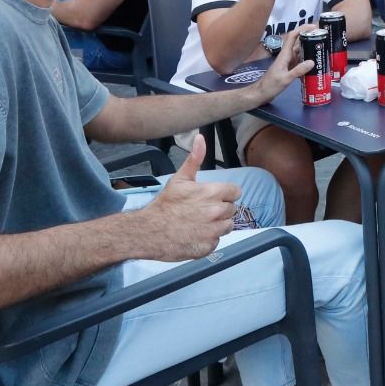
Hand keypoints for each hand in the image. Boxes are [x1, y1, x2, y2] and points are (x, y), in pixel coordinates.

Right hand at [132, 138, 239, 261]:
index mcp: (213, 193)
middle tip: (202, 211)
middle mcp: (217, 212)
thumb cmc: (165, 204)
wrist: (148, 231)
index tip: (214, 197)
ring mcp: (213, 231)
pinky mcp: (208, 247)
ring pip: (227, 226)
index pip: (236, 192)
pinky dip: (208, 239)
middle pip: (232, 210)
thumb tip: (200, 138)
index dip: (226, 194)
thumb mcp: (180, 179)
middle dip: (220, 209)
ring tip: (199, 223)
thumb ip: (195, 158)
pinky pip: (216, 241)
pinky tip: (195, 235)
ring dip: (217, 225)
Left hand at [246, 23, 316, 104]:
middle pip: (299, 43)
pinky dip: (308, 60)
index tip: (314, 27)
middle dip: (310, 37)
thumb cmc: (270, 85)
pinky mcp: (289, 69)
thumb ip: (298, 71)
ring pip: (301, 52)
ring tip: (323, 48)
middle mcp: (287, 56)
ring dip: (310, 48)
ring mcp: (288, 62)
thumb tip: (312, 61)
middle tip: (324, 37)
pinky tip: (316, 63)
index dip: (303, 29)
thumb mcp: (285, 79)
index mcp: (285, 55)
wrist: (261, 93)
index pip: (293, 37)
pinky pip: (300, 61)